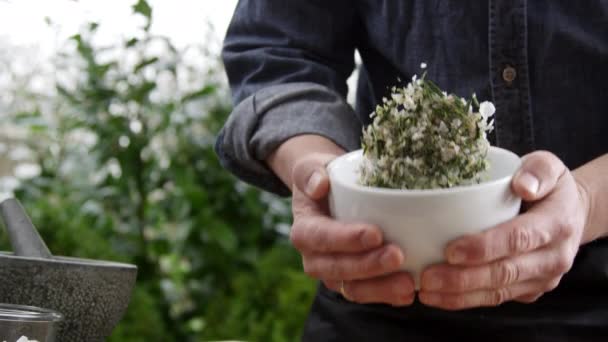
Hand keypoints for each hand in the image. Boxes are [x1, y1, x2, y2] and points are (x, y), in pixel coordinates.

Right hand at [289, 152, 414, 305]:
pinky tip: (409, 292)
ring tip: (408, 282)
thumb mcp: (311, 166)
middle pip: (338, 268)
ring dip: (380, 288)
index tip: (375, 234)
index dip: (346, 239)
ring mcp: (333, 274)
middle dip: (368, 266)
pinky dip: (388, 296)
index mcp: (304, 230)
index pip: (321, 237)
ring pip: (353, 289)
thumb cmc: (323, 178)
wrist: (329, 194)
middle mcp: (314, 258)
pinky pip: (368, 295)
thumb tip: (319, 185)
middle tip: (398, 255)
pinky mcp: (353, 283)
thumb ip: (310, 172)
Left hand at [419, 151, 589, 309]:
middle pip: (505, 273)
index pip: (518, 239)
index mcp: (556, 224)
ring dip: (460, 295)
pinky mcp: (530, 290)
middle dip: (463, 278)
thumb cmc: (550, 186)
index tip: (451, 251)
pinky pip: (497, 298)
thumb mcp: (549, 165)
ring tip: (426, 291)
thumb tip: (523, 185)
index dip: (484, 247)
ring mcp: (542, 278)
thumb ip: (538, 170)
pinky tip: (439, 297)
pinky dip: (466, 300)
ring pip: (499, 292)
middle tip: (427, 277)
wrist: (571, 213)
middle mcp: (553, 257)